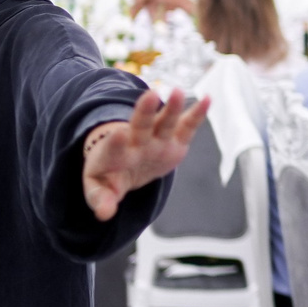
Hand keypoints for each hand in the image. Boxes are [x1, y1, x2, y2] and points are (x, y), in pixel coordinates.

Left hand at [81, 89, 209, 221]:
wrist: (121, 163)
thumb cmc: (108, 176)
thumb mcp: (98, 189)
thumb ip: (100, 200)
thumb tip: (105, 215)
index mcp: (114, 155)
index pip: (114, 147)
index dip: (115, 142)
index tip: (118, 133)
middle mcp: (136, 142)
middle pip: (141, 125)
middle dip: (145, 111)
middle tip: (151, 95)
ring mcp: (156, 140)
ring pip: (164, 122)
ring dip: (172, 108)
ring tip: (179, 92)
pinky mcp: (174, 141)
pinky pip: (186, 126)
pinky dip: (197, 114)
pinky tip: (209, 99)